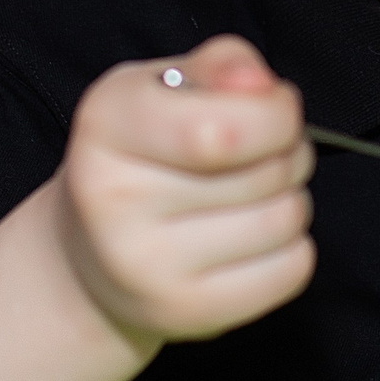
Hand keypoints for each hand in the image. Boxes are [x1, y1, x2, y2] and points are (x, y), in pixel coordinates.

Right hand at [57, 35, 315, 342]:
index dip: (277, 113)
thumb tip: (259, 84)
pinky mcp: (184, 314)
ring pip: (285, 219)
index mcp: (106, 124)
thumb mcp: (164, 89)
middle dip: (288, 152)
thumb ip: (220, 66)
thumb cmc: (143, 155)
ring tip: (254, 196)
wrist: (88, 258)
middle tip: (262, 155)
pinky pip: (291, 270)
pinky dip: (291, 249)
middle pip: (267, 171)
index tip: (275, 109)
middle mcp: (114, 200)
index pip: (225, 128)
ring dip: (290, 199)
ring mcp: (147, 268)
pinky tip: (252, 241)